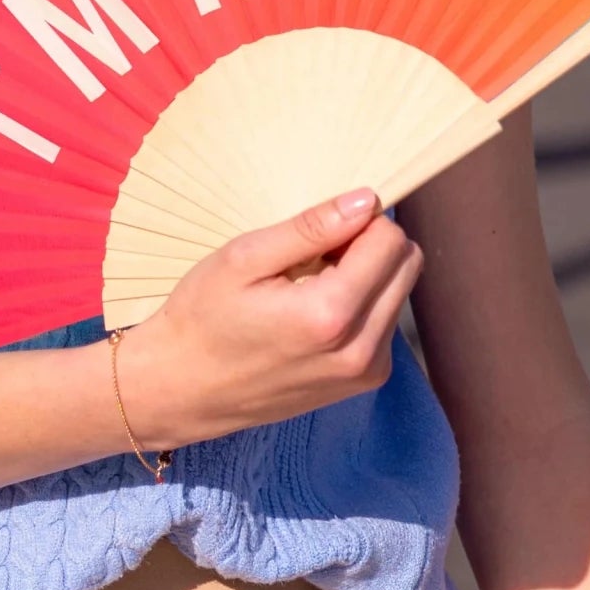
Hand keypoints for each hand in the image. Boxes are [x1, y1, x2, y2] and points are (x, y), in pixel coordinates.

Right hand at [115, 189, 423, 448]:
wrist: (183, 389)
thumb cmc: (202, 318)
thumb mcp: (244, 259)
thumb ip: (311, 228)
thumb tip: (367, 200)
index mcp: (330, 314)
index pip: (389, 240)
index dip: (358, 220)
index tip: (319, 228)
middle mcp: (361, 349)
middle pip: (406, 264)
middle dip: (369, 244)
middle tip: (314, 252)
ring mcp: (366, 371)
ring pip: (399, 291)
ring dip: (366, 274)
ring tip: (308, 283)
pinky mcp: (362, 382)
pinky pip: (385, 322)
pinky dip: (361, 304)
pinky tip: (313, 310)